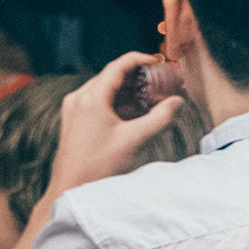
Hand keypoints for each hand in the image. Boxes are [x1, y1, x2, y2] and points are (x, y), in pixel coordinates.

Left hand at [48, 53, 170, 200]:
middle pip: (111, 76)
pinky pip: (97, 102)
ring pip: (104, 89)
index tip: (160, 62)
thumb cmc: (99, 166)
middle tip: (160, 80)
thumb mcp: (135, 140)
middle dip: (137, 77)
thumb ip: (160, 117)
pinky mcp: (73, 120)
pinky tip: (135, 112)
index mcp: (91, 98)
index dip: (141, 60)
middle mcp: (78, 98)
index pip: (118, 66)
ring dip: (128, 91)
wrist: (70, 188)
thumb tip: (177, 102)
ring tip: (152, 96)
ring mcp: (73, 109)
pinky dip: (117, 102)